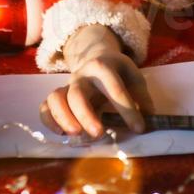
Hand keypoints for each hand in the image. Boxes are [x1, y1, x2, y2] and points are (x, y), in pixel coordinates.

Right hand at [39, 50, 153, 138]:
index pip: (114, 88)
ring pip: (56, 98)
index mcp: (103, 66)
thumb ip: (142, 97)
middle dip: (86, 115)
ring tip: (76, 135)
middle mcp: (81, 75)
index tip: (139, 128)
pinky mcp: (57, 96)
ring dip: (64, 118)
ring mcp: (67, 85)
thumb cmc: (118, 73)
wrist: (97, 58)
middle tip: (99, 133)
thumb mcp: (134, 77)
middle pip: (77, 93)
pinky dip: (49, 121)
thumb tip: (149, 118)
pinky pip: (45, 107)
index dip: (127, 109)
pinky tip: (61, 134)